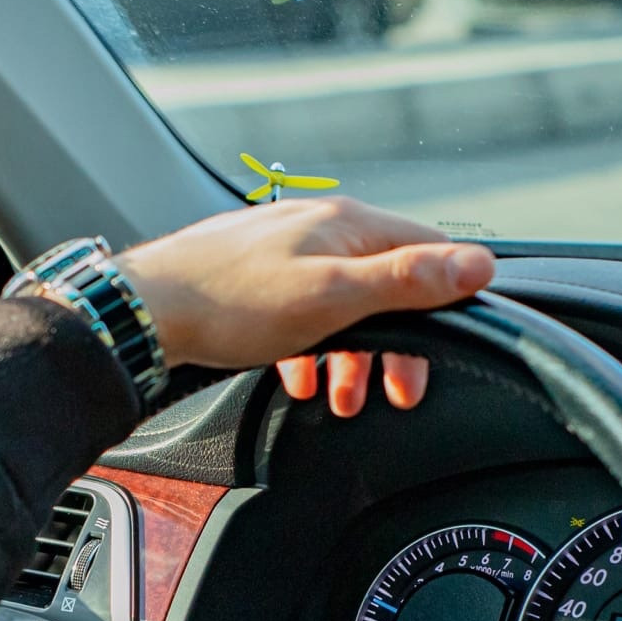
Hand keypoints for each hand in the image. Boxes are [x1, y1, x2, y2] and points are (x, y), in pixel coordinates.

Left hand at [115, 199, 494, 416]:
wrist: (143, 311)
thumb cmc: (231, 302)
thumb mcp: (334, 297)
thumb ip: (407, 281)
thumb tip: (478, 265)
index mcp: (347, 224)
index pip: (429, 249)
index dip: (446, 301)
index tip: (440, 351)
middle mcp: (319, 227)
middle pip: (385, 283)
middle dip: (394, 343)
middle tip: (393, 392)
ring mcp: (284, 249)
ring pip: (341, 303)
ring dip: (349, 354)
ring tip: (339, 396)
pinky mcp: (253, 275)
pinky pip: (302, 312)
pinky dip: (310, 348)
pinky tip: (296, 377)